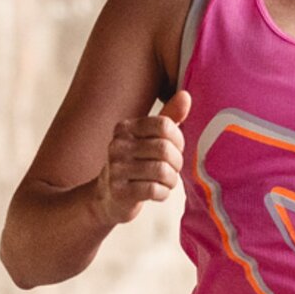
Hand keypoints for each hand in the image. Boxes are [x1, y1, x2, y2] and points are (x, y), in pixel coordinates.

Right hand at [97, 92, 190, 226]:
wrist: (108, 198)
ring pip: (161, 171)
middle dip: (177, 162)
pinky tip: (159, 192)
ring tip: (167, 182)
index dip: (178, 140)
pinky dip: (163, 193)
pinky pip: (153, 190)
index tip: (176, 149)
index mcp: (125, 128)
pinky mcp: (119, 192)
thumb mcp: (150, 139)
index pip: (164, 125)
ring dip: (171, 180)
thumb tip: (186, 95)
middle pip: (164, 149)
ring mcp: (116, 169)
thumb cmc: (136, 165)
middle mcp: (117, 145)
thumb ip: (168, 118)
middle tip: (174, 169)